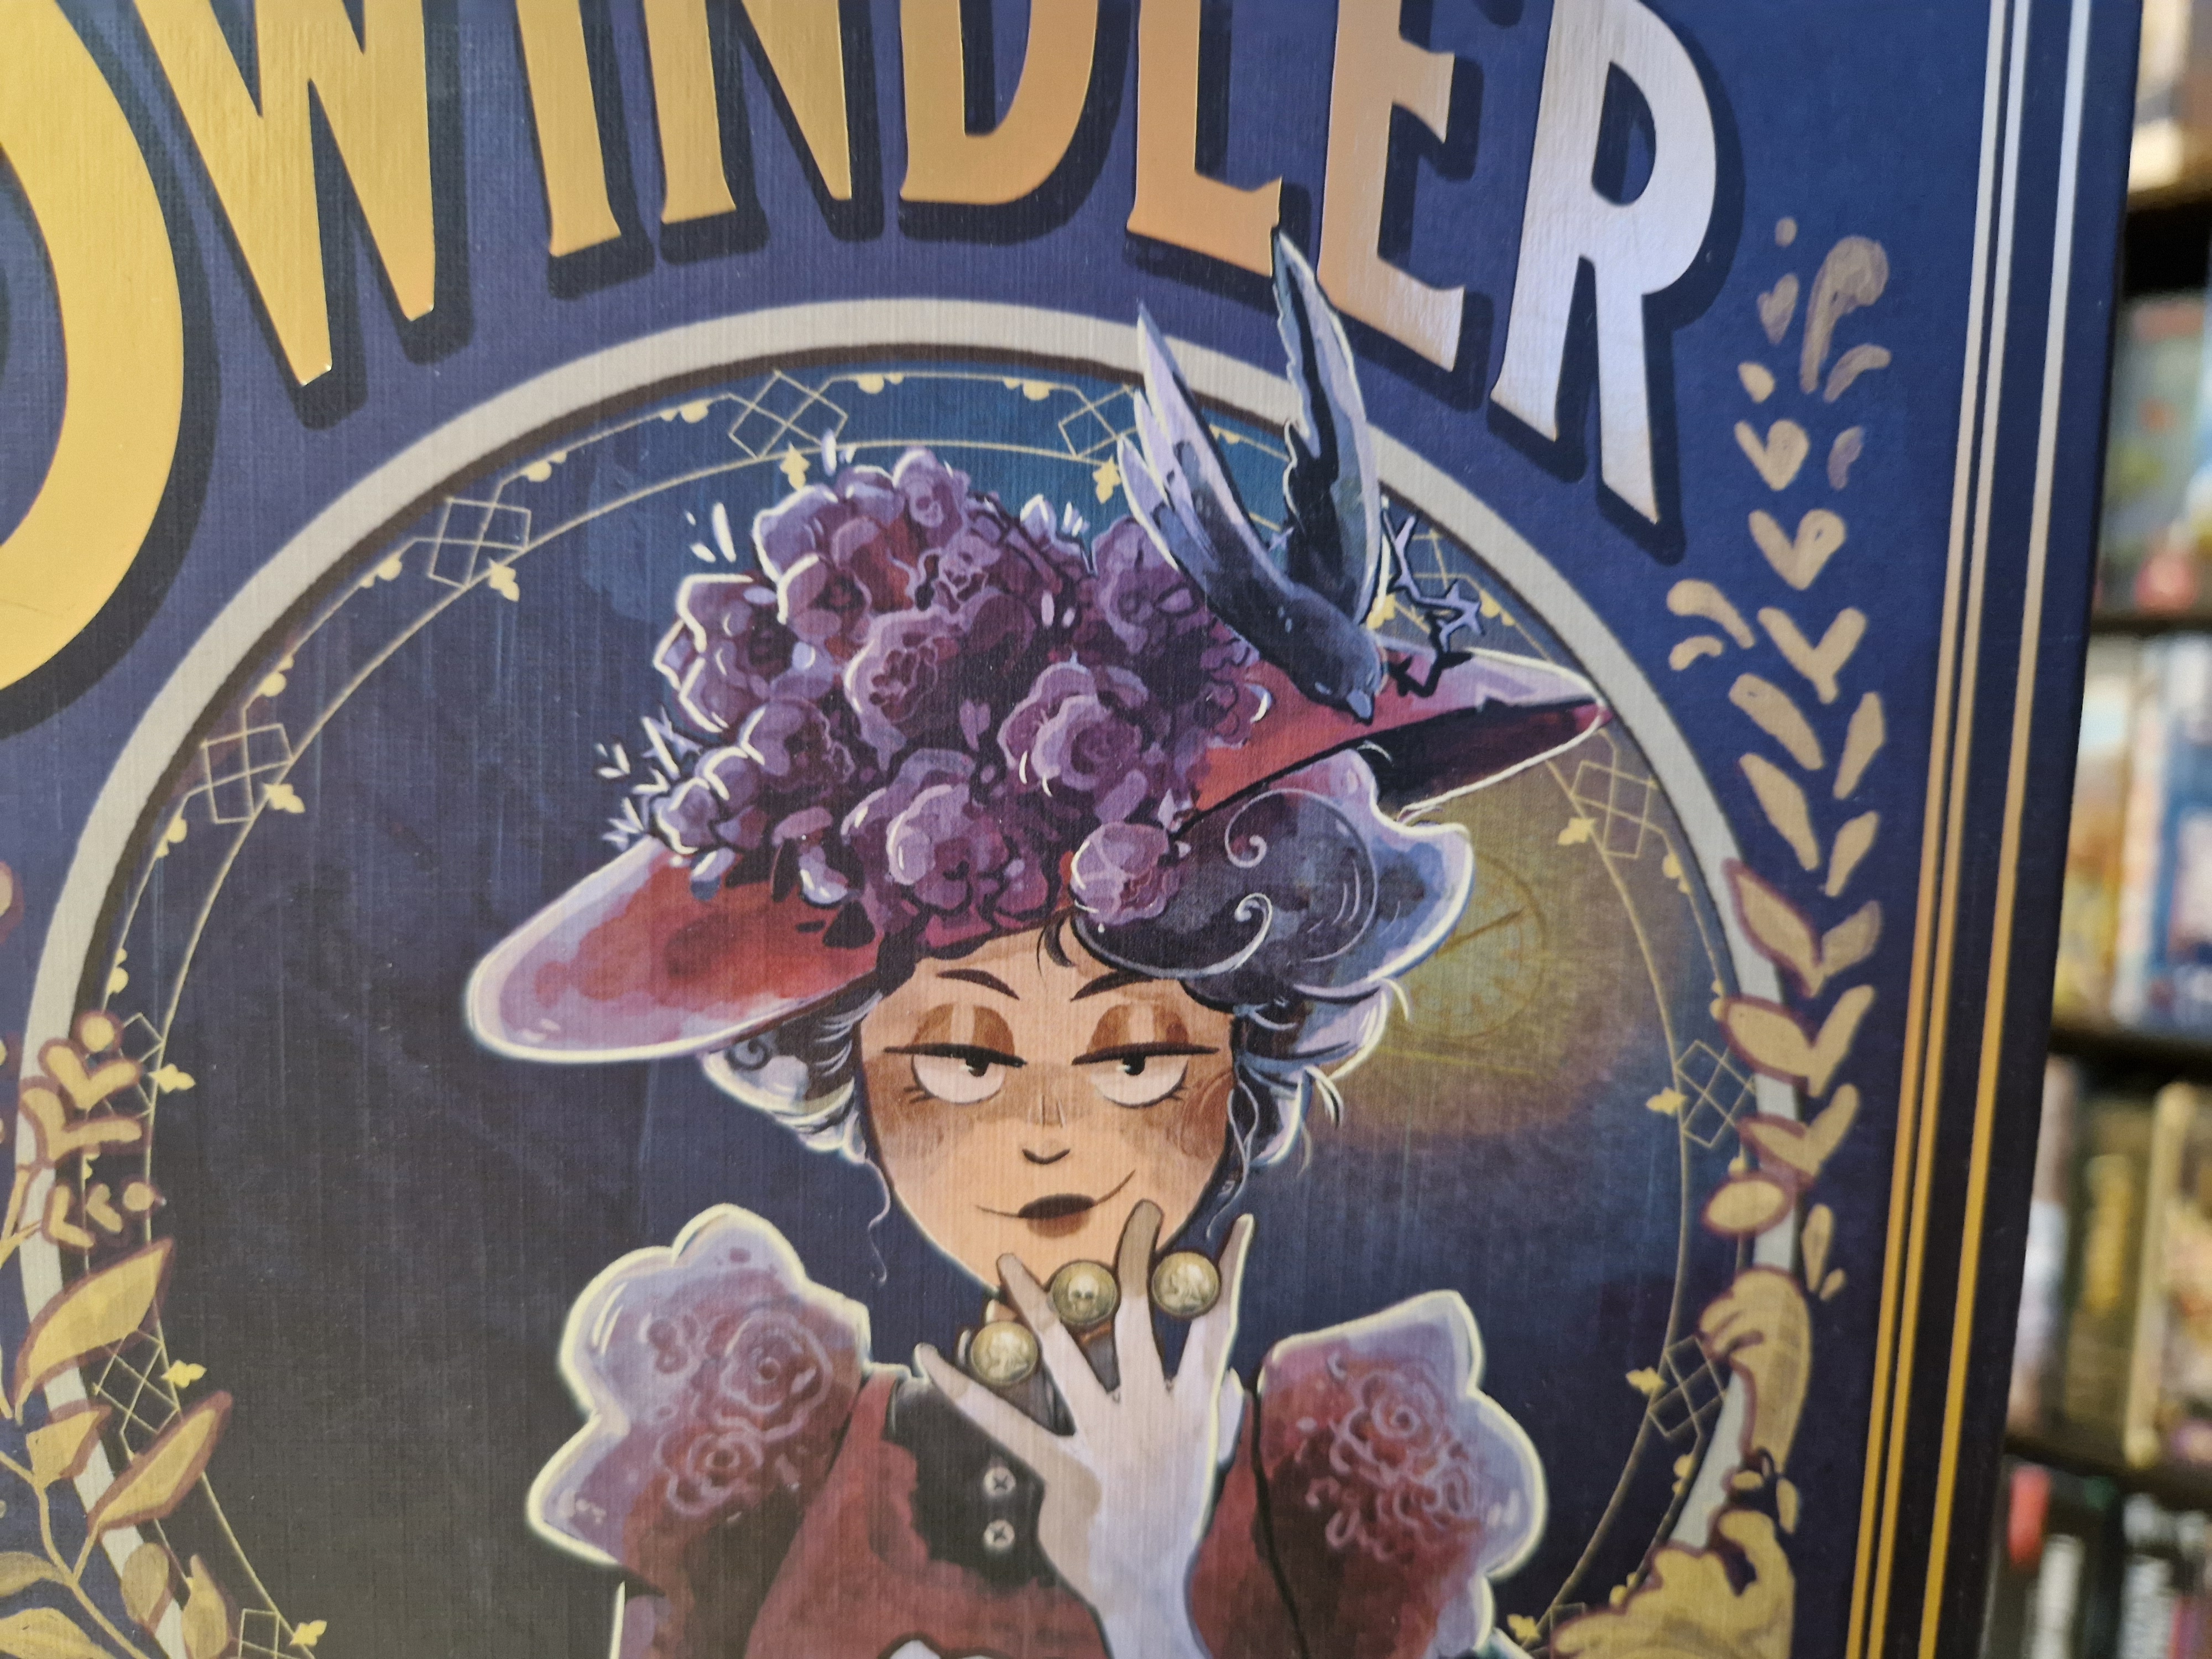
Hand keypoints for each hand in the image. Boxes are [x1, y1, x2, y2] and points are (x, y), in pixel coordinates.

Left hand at [916, 1202, 1252, 1658]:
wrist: (1144, 1590)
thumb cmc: (1171, 1519)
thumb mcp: (1205, 1460)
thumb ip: (1216, 1411)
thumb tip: (1228, 1369)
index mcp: (1194, 1408)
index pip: (1219, 1327)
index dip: (1229, 1274)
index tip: (1237, 1226)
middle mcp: (1154, 1416)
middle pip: (1141, 1320)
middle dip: (1135, 1259)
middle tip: (1137, 1210)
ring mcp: (1109, 1443)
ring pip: (1066, 1357)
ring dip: (1033, 1305)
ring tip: (1007, 1263)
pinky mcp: (1065, 1474)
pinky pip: (1008, 1422)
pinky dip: (966, 1387)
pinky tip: (934, 1356)